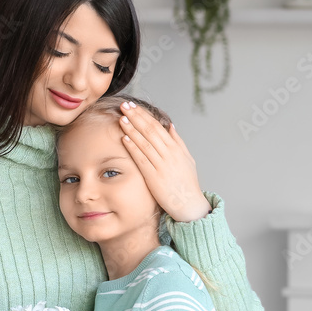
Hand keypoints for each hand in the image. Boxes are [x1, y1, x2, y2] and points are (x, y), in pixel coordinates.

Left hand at [118, 101, 210, 222]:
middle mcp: (169, 154)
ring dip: (132, 129)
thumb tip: (169, 125)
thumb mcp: (187, 159)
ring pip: (145, 143)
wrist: (189, 204)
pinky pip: (142, 159)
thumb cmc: (187, 183)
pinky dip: (133, 147)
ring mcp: (162, 165)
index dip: (144, 115)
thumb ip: (178, 142)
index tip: (133, 107)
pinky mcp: (154, 177)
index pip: (157, 127)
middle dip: (136, 117)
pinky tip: (124, 138)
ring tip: (121, 118)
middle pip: (150, 131)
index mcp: (176, 148)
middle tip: (124, 106)